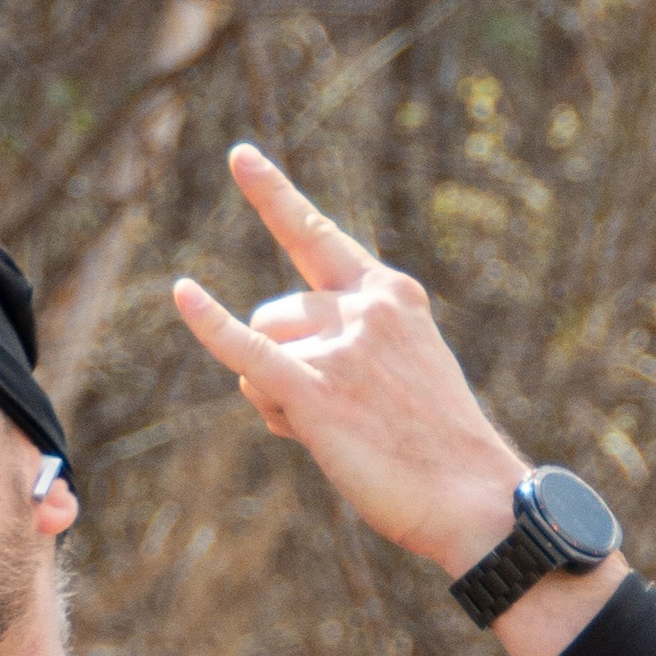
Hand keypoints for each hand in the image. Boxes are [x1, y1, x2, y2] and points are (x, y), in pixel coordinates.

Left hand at [172, 145, 626, 655]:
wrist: (473, 497)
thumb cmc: (437, 449)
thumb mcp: (405, 373)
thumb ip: (349, 348)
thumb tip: (264, 370)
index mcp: (390, 294)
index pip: (317, 235)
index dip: (273, 197)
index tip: (239, 158)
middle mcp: (366, 307)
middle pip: (275, 313)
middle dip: (284, 362)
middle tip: (336, 417)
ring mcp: (342, 347)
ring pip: (263, 346)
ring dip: (275, 394)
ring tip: (332, 432)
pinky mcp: (317, 393)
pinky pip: (247, 351)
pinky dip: (210, 323)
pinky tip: (182, 293)